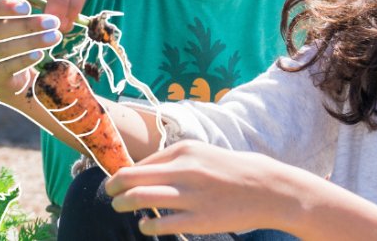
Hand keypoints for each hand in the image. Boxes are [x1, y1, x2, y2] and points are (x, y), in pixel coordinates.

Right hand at [0, 0, 63, 104]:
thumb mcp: (15, 21)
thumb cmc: (13, 37)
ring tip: (54, 37)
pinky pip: (7, 67)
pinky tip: (39, 54)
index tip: (27, 7)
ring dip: (31, 42)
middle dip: (26, 25)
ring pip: (3, 49)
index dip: (2, 6)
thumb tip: (45, 12)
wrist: (10, 74)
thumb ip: (22, 14)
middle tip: (52, 22)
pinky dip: (24, 60)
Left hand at [104, 141, 310, 236]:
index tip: (117, 182)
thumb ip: (172, 160)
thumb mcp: (202, 155)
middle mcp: (184, 171)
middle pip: (131, 178)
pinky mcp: (199, 220)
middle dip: (113, 187)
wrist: (267, 189)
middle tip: (109, 194)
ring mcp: (191, 196)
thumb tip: (139, 172)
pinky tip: (146, 225)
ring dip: (122, 204)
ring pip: (139, 199)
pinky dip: (146, 225)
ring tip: (120, 207)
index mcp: (184, 152)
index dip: (123, 174)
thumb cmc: (230, 171)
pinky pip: (159, 224)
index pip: (140, 163)